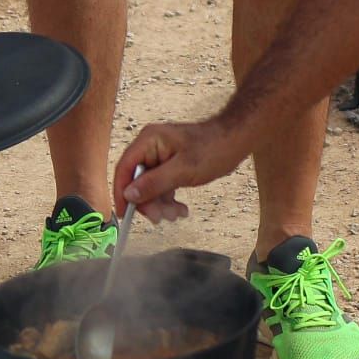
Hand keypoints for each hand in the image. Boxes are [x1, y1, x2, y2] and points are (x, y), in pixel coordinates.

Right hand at [114, 116, 245, 223]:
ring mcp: (161, 156)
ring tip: (177, 214)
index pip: (125, 168)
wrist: (237, 140)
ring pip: (150, 187)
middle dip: (148, 202)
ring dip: (161, 204)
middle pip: (137, 181)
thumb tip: (129, 194)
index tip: (124, 214)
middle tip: (161, 218)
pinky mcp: (170, 166)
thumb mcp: (183, 170)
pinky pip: (162, 186)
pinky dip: (169, 200)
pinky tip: (181, 210)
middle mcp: (151, 147)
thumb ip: (154, 183)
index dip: (122, 192)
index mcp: (149, 140)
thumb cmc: (213, 148)